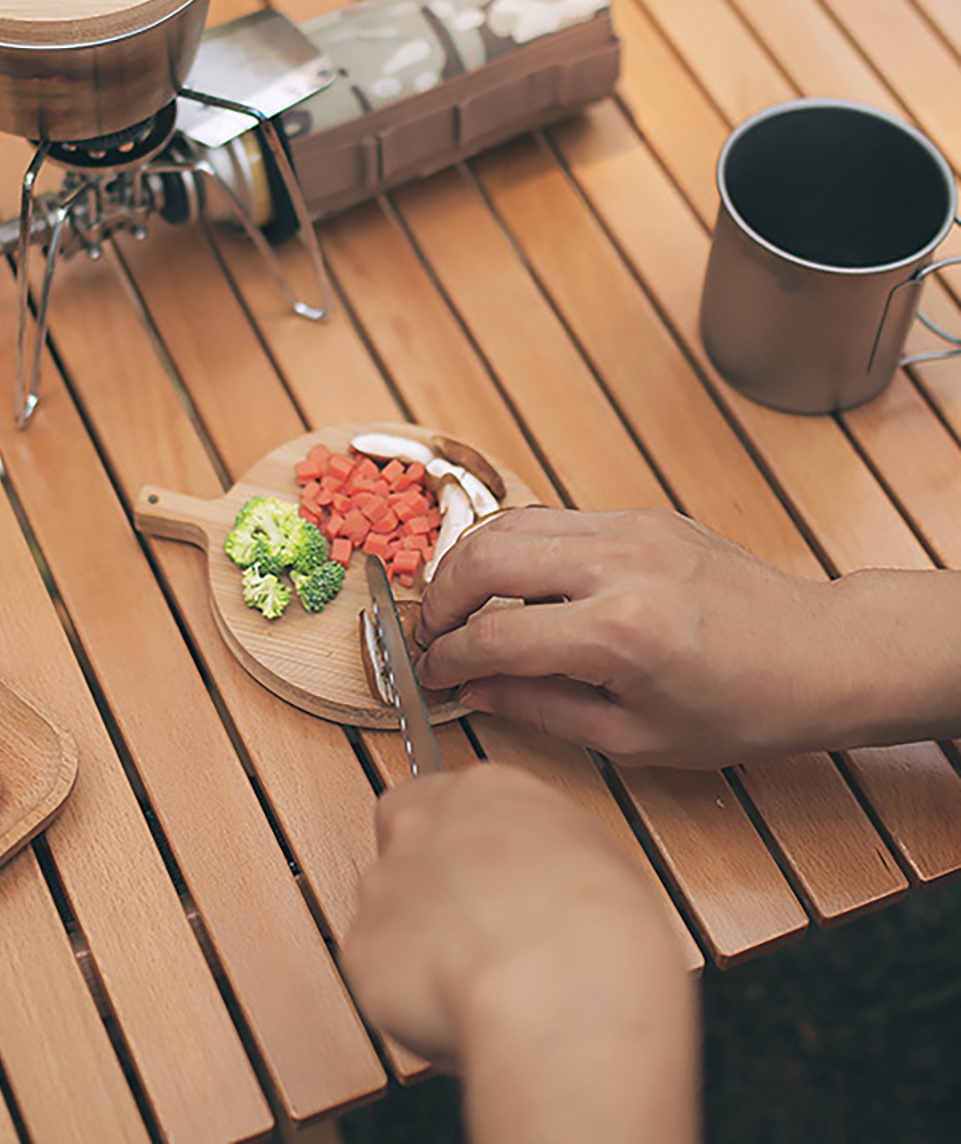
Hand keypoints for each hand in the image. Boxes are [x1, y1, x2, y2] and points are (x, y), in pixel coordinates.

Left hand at [342, 764, 697, 1143]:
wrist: (564, 995)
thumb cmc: (605, 934)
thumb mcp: (603, 863)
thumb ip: (547, 857)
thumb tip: (543, 891)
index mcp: (489, 789)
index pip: (452, 796)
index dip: (468, 844)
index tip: (490, 878)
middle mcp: (424, 823)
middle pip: (403, 837)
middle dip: (427, 879)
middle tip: (473, 930)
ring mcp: (385, 882)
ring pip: (388, 909)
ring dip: (419, 942)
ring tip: (475, 986)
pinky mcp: (362, 948)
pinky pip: (379, 974)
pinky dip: (407, 997)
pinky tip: (454, 1014)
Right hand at [412, 507, 960, 766]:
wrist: (820, 654)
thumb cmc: (740, 709)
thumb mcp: (635, 738)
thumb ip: (542, 709)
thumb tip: (474, 691)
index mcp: (619, 632)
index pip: (495, 635)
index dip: (448, 657)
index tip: (431, 673)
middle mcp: (618, 565)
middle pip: (484, 555)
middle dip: (442, 596)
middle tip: (436, 634)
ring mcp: (629, 528)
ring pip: (510, 521)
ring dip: (471, 562)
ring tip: (466, 606)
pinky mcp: (640, 515)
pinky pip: (552, 520)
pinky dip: (518, 548)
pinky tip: (520, 588)